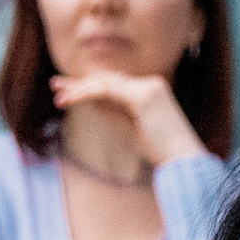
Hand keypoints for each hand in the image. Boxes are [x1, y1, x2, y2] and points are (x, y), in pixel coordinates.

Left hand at [51, 70, 205, 166]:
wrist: (183, 159)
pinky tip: (71, 99)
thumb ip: (114, 112)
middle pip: (107, 79)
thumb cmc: (161, 150)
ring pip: (104, 82)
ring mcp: (148, 87)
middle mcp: (150, 84)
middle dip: (80, 83)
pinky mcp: (143, 96)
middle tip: (56, 85)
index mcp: (150, 90)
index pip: (115, 83)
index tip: (71, 92)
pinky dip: (86, 93)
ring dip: (79, 89)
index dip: (91, 86)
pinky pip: (107, 89)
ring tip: (59, 97)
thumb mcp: (131, 129)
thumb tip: (92, 102)